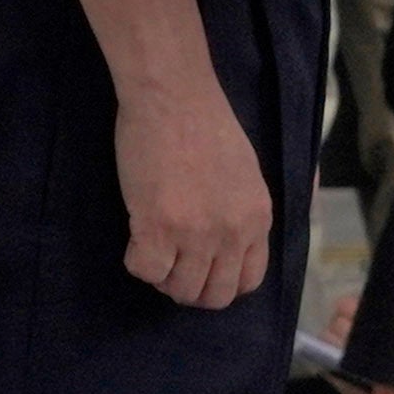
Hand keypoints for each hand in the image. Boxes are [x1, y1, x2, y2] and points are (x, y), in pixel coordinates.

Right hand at [112, 72, 272, 310]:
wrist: (174, 98)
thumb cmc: (205, 124)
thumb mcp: (247, 173)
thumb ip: (242, 211)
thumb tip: (233, 240)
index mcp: (258, 219)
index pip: (249, 281)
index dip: (221, 283)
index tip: (202, 271)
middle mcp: (233, 232)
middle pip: (214, 295)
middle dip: (190, 289)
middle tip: (172, 265)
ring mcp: (196, 233)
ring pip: (179, 289)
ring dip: (163, 276)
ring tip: (153, 248)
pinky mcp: (158, 227)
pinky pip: (146, 271)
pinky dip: (137, 261)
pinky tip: (136, 236)